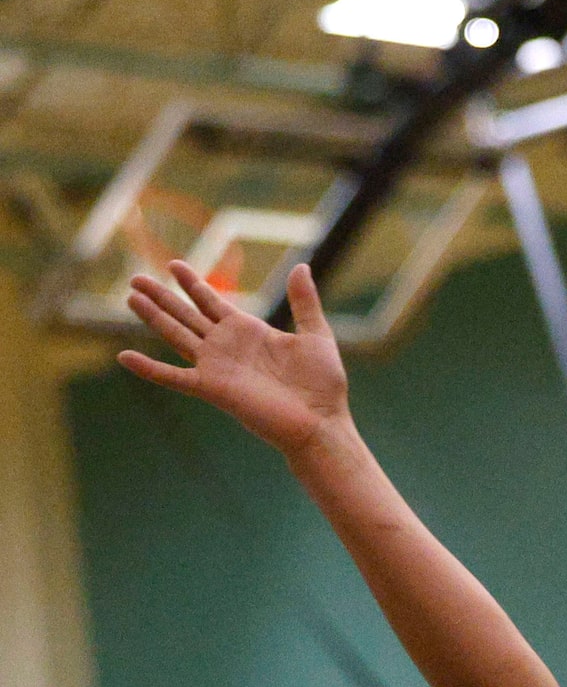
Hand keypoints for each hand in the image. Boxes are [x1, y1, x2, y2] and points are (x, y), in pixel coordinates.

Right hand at [118, 262, 348, 459]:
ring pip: (176, 336)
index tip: (174, 264)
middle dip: (162, 296)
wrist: (321, 421)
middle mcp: (227, 347)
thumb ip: (304, 301)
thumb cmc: (323, 385)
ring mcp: (217, 366)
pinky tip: (124, 357)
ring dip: (153, 317)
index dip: (192, 284)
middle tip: (134, 278)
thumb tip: (301, 266)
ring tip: (131, 296)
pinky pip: (173, 377)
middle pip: (186, 315)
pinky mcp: (212, 388)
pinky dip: (149, 368)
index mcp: (249, 331)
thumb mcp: (316, 334)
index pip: (212, 302)